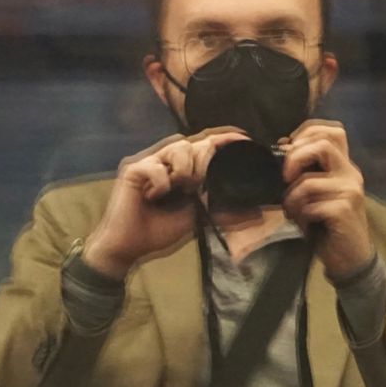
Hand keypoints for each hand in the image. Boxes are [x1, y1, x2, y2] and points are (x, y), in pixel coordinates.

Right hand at [83, 128, 250, 278]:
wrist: (129, 248)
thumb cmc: (158, 231)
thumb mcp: (197, 219)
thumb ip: (221, 211)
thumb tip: (256, 213)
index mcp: (180, 168)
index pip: (204, 143)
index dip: (222, 137)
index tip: (242, 138)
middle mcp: (165, 160)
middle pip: (193, 142)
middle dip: (203, 160)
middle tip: (196, 185)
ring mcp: (149, 162)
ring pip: (178, 146)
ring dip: (185, 168)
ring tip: (179, 188)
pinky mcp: (133, 170)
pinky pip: (155, 165)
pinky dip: (161, 182)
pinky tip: (154, 197)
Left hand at [279, 119, 374, 280]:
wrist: (350, 257)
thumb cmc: (328, 223)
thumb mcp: (316, 192)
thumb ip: (306, 170)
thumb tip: (282, 146)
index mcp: (343, 165)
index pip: (332, 130)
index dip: (306, 131)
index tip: (289, 148)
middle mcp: (350, 173)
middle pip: (322, 144)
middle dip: (294, 158)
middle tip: (285, 178)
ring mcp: (350, 191)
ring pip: (309, 181)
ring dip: (291, 198)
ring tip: (293, 211)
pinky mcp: (345, 210)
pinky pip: (311, 206)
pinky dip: (300, 215)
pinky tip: (304, 224)